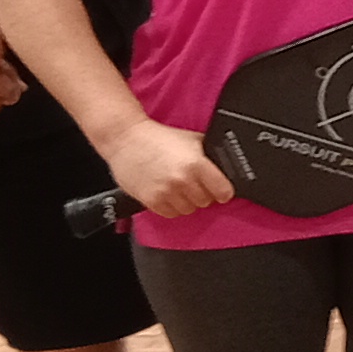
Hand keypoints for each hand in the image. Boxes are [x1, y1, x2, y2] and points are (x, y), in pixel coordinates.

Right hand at [110, 117, 233, 220]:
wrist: (127, 139)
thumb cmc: (158, 138)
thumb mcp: (192, 139)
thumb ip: (210, 155)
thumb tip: (225, 167)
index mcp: (196, 164)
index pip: (223, 192)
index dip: (223, 191)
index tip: (220, 190)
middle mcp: (183, 180)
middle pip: (206, 202)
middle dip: (202, 193)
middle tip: (193, 183)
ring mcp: (166, 192)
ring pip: (189, 210)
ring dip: (186, 201)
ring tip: (178, 186)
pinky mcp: (151, 201)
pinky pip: (171, 214)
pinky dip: (171, 206)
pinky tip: (167, 192)